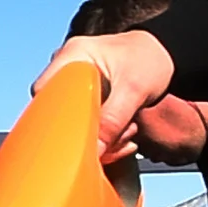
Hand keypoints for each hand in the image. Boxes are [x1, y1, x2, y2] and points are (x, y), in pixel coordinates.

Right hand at [32, 31, 174, 163]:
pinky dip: (101, 135)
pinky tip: (122, 134)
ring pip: (70, 122)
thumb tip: (94, 152)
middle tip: (111, 138)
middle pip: (55, 112)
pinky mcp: (85, 97)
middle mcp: (67, 68)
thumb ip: (113, 120)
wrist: (165, 54)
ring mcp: (75, 84)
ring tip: (126, 131)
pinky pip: (83, 123)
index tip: (74, 136)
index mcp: (72, 56)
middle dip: (82, 132)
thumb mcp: (134, 89)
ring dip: (97, 137)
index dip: (53, 117)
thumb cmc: (150, 59)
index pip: (43, 92)